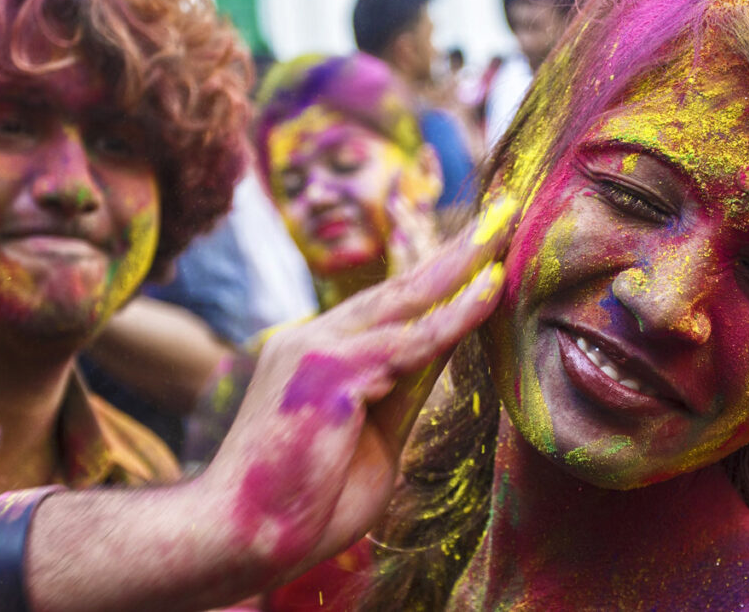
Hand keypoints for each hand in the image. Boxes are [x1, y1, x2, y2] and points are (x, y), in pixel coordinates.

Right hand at [198, 197, 516, 586]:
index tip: (481, 250)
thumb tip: (450, 343)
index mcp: (317, 350)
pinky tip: (491, 286)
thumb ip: (405, 386)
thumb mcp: (373, 433)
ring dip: (463, 261)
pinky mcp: (331, 372)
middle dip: (457, 248)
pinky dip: (456, 314)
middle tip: (503, 210)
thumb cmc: (307, 499)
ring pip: (407, 300)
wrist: (243, 537)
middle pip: (401, 286)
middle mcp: (314, 337)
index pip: (389, 304)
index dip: (438, 275)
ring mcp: (318, 349)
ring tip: (505, 226)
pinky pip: (411, 341)